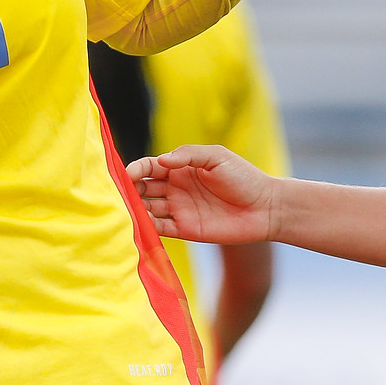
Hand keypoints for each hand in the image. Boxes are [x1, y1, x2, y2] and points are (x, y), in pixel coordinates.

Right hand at [128, 146, 278, 243]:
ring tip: (127, 210)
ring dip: (135, 209)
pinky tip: (140, 224)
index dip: (136, 169)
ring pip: (147, 208)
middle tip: (120, 194)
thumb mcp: (217, 157)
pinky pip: (159, 228)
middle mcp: (175, 187)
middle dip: (129, 190)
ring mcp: (179, 208)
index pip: (149, 167)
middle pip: (143, 188)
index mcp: (181, 167)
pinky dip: (146, 227)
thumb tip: (160, 160)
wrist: (264, 207)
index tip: (127, 175)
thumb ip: (188, 155)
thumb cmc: (244, 177)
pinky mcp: (185, 229)